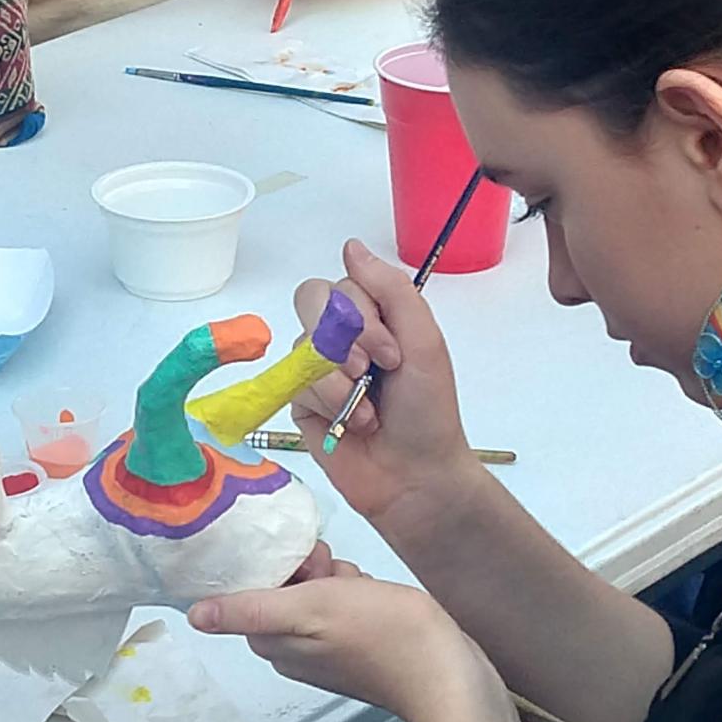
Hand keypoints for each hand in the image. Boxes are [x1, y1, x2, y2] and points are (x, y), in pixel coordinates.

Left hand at [188, 574, 500, 721]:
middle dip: (310, 568)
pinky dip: (357, 591)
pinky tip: (377, 594)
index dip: (277, 565)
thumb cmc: (381, 633)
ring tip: (362, 584)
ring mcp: (329, 651)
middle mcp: (296, 650)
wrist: (445, 672)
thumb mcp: (312, 608)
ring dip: (336, 578)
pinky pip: (344, 604)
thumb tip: (193, 615)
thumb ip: (252, 608)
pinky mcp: (360, 647)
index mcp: (275, 642)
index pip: (253, 588)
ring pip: (317, 591)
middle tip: (336, 571)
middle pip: (285, 587)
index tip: (306, 560)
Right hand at [290, 238, 478, 521]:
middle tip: (371, 373)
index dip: (363, 316)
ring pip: (302, 345)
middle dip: (342, 340)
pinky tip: (350, 425)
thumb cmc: (427, 411)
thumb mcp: (423, 341)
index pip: (345, 284)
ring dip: (339, 381)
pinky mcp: (300, 402)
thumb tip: (350, 246)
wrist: (414, 476)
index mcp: (376, 316)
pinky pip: (294, 383)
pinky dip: (326, 403)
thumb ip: (391, 289)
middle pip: (310, 299)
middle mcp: (344, 335)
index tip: (394, 355)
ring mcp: (318, 368)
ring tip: (367, 411)